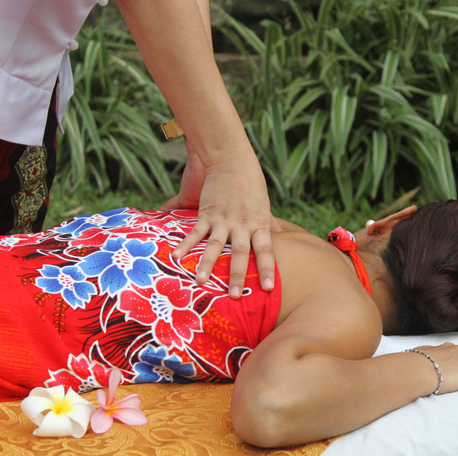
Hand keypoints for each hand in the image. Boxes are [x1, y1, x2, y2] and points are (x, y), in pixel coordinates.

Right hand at [162, 145, 276, 298]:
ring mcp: (223, 219)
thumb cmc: (250, 181)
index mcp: (259, 223)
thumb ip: (270, 223)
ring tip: (201, 282)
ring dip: (208, 265)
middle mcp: (242, 224)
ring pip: (215, 246)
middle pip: (239, 253)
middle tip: (234, 295)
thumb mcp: (264, 204)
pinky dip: (185, 245)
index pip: (265, 250)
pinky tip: (176, 257)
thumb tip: (281, 234)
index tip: (267, 288)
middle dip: (236, 275)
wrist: (230, 157)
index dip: (266, 269)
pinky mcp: (207, 212)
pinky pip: (195, 232)